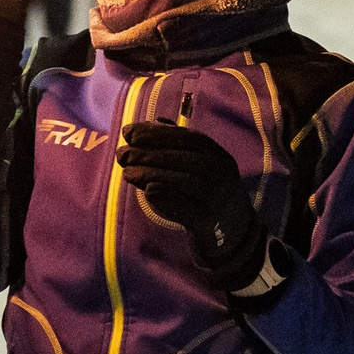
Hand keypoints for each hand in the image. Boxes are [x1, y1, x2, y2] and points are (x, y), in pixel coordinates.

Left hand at [117, 121, 264, 291]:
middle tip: (122, 153)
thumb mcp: (201, 165)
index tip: (128, 132)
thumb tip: (154, 121)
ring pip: (184, 181)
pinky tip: (146, 191)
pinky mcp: (208, 220)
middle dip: (149, 153)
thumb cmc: (207, 191)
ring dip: (152, 174)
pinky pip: (185, 207)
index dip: (156, 133)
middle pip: (185, 158)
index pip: (187, 137)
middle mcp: (222, 173)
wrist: (231, 231)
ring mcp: (217, 197)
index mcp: (218, 155)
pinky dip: (165, 197)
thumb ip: (179, 143)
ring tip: (127, 172)